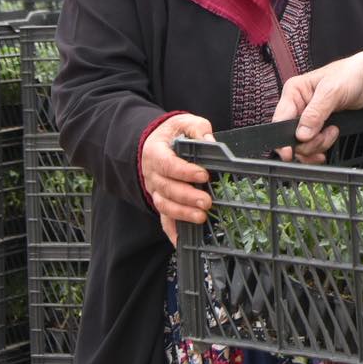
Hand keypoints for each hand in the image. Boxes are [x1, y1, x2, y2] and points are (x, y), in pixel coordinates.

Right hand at [141, 112, 213, 246]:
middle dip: (187, 197)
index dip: (185, 172)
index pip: (168, 165)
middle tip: (207, 201)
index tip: (203, 175)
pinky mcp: (161, 201)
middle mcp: (152, 175)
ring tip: (201, 217)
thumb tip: (210, 142)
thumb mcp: (183, 121)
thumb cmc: (172, 133)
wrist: (154, 143)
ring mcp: (155, 190)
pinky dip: (171, 232)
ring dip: (182, 213)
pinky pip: (163, 219)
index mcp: (155, 153)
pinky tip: (180, 242)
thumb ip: (197, 128)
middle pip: (167, 189)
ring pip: (164, 205)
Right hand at [271, 49, 362, 162]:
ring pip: (302, 143)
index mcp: (294, 91)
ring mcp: (307, 117)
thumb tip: (301, 134)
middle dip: (308, 142)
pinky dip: (322, 146)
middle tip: (324, 136)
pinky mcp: (318, 126)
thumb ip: (315, 113)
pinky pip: (313, 144)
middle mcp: (298, 105)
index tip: (289, 153)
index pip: (280, 119)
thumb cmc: (350, 75)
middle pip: (291, 136)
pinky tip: (332, 137)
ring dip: (318, 144)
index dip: (283, 138)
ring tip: (332, 132)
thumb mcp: (331, 91)